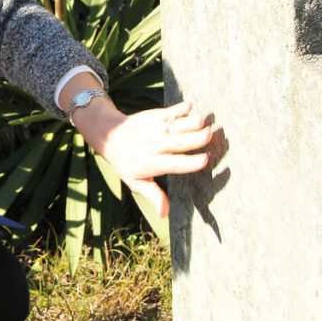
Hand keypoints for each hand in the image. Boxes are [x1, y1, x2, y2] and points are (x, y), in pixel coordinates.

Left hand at [75, 99, 212, 217]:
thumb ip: (153, 195)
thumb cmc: (126, 162)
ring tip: (205, 122)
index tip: (206, 160)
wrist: (110, 135)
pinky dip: (182, 108)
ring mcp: (155, 129)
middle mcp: (155, 145)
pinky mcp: (155, 115)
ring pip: (177, 125)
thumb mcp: (136, 181)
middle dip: (197, 138)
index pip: (175, 164)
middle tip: (212, 136)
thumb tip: (164, 214)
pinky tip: (191, 106)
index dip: (191, 162)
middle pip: (179, 142)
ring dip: (192, 122)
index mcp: (152, 164)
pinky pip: (171, 111)